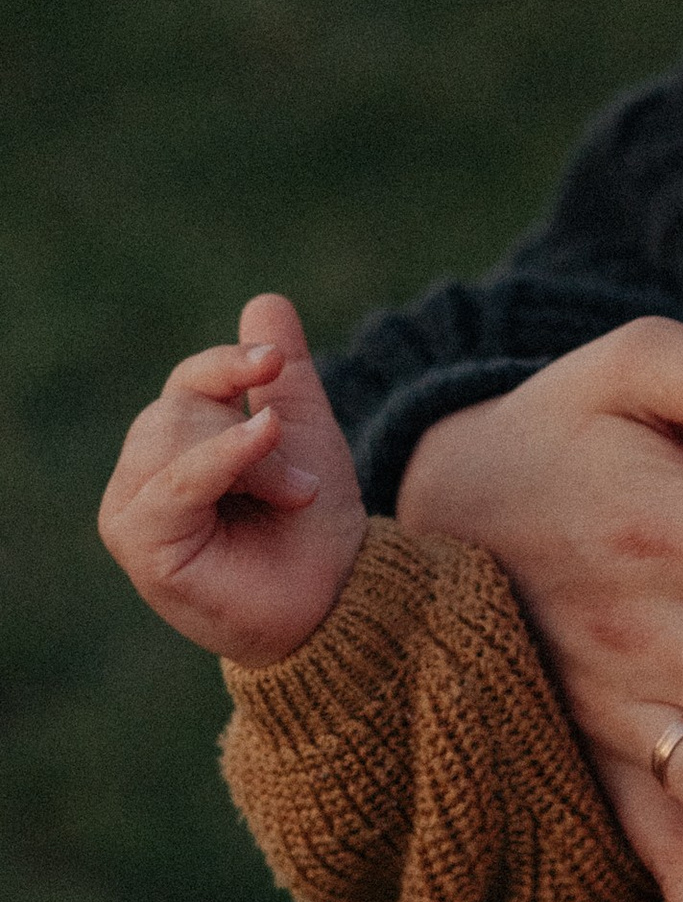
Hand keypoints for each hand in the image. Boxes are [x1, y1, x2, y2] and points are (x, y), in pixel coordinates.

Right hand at [100, 295, 368, 665]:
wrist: (333, 600)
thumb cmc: (313, 528)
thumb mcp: (304, 437)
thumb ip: (283, 375)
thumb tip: (264, 301)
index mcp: (176, 445)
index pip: (188, 383)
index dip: (228, 365)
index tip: (271, 360)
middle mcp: (143, 473)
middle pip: (183, 408)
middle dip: (257, 435)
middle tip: (301, 489)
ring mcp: (131, 508)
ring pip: (178, 435)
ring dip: (253, 458)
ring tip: (294, 499)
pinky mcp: (137, 540)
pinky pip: (175, 480)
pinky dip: (222, 457)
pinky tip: (262, 439)